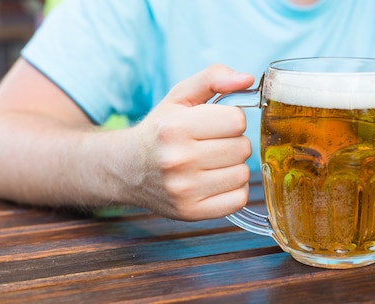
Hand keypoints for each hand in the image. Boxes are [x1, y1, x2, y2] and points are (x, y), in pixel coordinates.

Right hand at [126, 64, 254, 220]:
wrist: (126, 168)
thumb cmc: (160, 130)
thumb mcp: (180, 96)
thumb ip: (214, 77)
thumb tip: (247, 79)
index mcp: (176, 127)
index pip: (237, 121)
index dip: (230, 120)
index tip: (214, 124)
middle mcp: (177, 160)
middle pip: (243, 148)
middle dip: (233, 142)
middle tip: (211, 144)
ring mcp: (184, 190)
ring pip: (243, 174)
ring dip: (234, 166)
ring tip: (211, 163)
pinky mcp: (191, 212)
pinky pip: (239, 199)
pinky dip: (233, 189)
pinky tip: (214, 181)